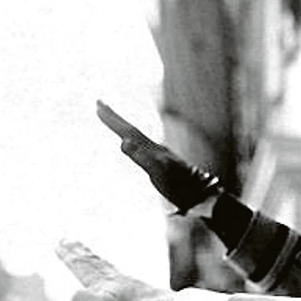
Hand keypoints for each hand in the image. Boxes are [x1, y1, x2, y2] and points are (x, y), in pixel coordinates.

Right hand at [56, 239, 174, 300]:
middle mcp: (111, 278)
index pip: (81, 267)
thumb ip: (84, 300)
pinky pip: (113, 272)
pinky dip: (105, 266)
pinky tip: (109, 270)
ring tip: (83, 250)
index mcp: (101, 283)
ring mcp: (123, 281)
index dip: (69, 257)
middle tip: (66, 240)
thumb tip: (67, 297)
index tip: (58, 244)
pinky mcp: (133, 287)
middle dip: (77, 252)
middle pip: (90, 261)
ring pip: (102, 265)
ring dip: (90, 257)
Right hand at [96, 100, 221, 213]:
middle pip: (133, 131)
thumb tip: (124, 141)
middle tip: (99, 103)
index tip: (98, 104)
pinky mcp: (165, 166)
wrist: (202, 196)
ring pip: (139, 138)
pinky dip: (135, 144)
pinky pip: (144, 150)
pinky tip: (134, 146)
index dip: (113, 119)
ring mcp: (161, 157)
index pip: (129, 131)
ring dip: (124, 128)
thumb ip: (142, 157)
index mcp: (152, 149)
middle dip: (115, 119)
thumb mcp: (159, 172)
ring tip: (113, 121)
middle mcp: (156, 149)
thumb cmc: (180, 187)